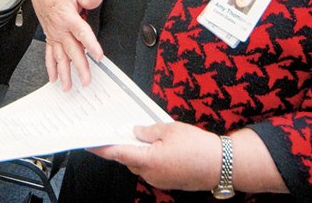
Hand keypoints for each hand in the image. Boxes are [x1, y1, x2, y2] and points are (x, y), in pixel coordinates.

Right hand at [30, 0, 103, 89]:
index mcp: (68, 17)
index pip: (82, 33)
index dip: (90, 44)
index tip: (98, 56)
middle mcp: (60, 29)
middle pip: (72, 50)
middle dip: (79, 67)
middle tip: (86, 80)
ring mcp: (54, 35)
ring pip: (59, 57)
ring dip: (63, 73)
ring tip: (68, 87)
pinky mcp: (50, 38)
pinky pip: (49, 55)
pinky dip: (51, 68)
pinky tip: (54, 79)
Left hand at [90, 122, 217, 191]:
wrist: (222, 165)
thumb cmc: (198, 147)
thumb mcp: (170, 129)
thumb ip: (148, 130)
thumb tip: (137, 132)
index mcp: (147, 160)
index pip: (117, 153)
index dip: (101, 148)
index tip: (89, 143)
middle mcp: (150, 174)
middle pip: (129, 158)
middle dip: (127, 145)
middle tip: (126, 129)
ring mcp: (159, 181)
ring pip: (142, 163)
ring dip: (142, 151)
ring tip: (154, 136)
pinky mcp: (168, 182)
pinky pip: (153, 168)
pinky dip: (152, 158)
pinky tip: (163, 147)